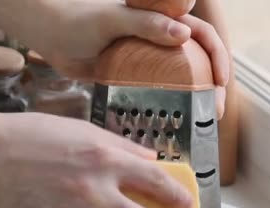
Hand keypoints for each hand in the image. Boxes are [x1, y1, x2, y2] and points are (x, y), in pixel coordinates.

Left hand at [21, 0, 229, 117]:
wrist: (48, 35)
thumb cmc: (78, 19)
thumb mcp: (113, 19)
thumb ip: (146, 23)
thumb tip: (183, 34)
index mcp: (161, 20)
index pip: (202, 34)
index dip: (217, 55)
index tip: (221, 80)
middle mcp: (159, 40)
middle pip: (197, 62)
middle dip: (211, 86)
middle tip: (215, 112)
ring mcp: (147, 61)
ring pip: (181, 81)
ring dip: (194, 102)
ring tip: (201, 124)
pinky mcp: (132, 79)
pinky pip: (157, 94)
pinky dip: (167, 109)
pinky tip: (170, 125)